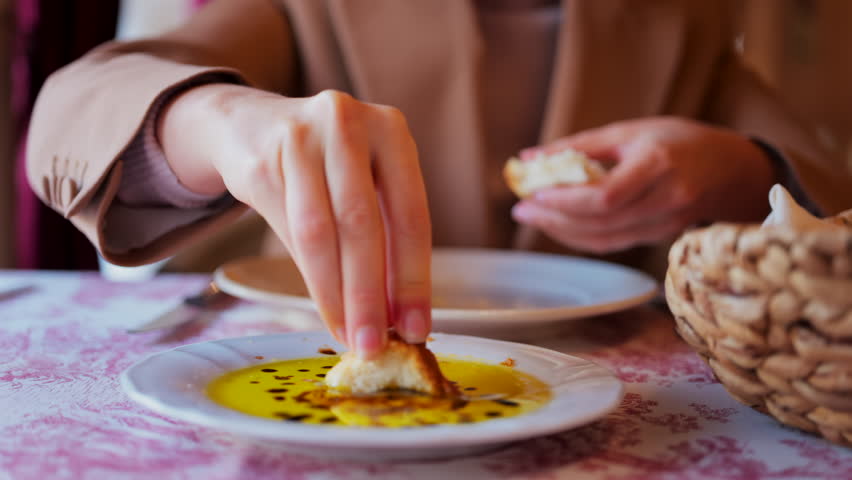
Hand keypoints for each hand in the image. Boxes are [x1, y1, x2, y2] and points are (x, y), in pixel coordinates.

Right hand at [158, 84, 431, 357]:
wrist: (249, 126)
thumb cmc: (325, 164)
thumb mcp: (365, 181)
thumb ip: (385, 237)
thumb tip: (400, 316)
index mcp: (391, 130)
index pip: (410, 214)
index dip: (413, 278)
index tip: (415, 328)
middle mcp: (348, 124)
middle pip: (361, 224)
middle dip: (370, 294)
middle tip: (374, 344)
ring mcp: (300, 138)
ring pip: (319, 233)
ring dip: (335, 294)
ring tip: (349, 335)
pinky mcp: (262, 160)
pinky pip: (288, 231)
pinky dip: (311, 278)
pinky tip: (325, 308)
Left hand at [511, 117, 775, 253]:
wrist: (731, 169)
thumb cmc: (679, 140)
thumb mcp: (631, 131)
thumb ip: (580, 146)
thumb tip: (528, 158)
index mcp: (658, 164)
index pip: (606, 195)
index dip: (566, 201)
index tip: (533, 194)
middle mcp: (665, 199)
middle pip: (600, 222)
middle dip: (554, 219)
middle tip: (520, 210)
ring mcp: (665, 223)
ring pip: (604, 239)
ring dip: (562, 232)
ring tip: (532, 217)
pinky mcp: (659, 237)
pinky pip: (613, 243)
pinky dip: (581, 236)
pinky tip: (559, 224)